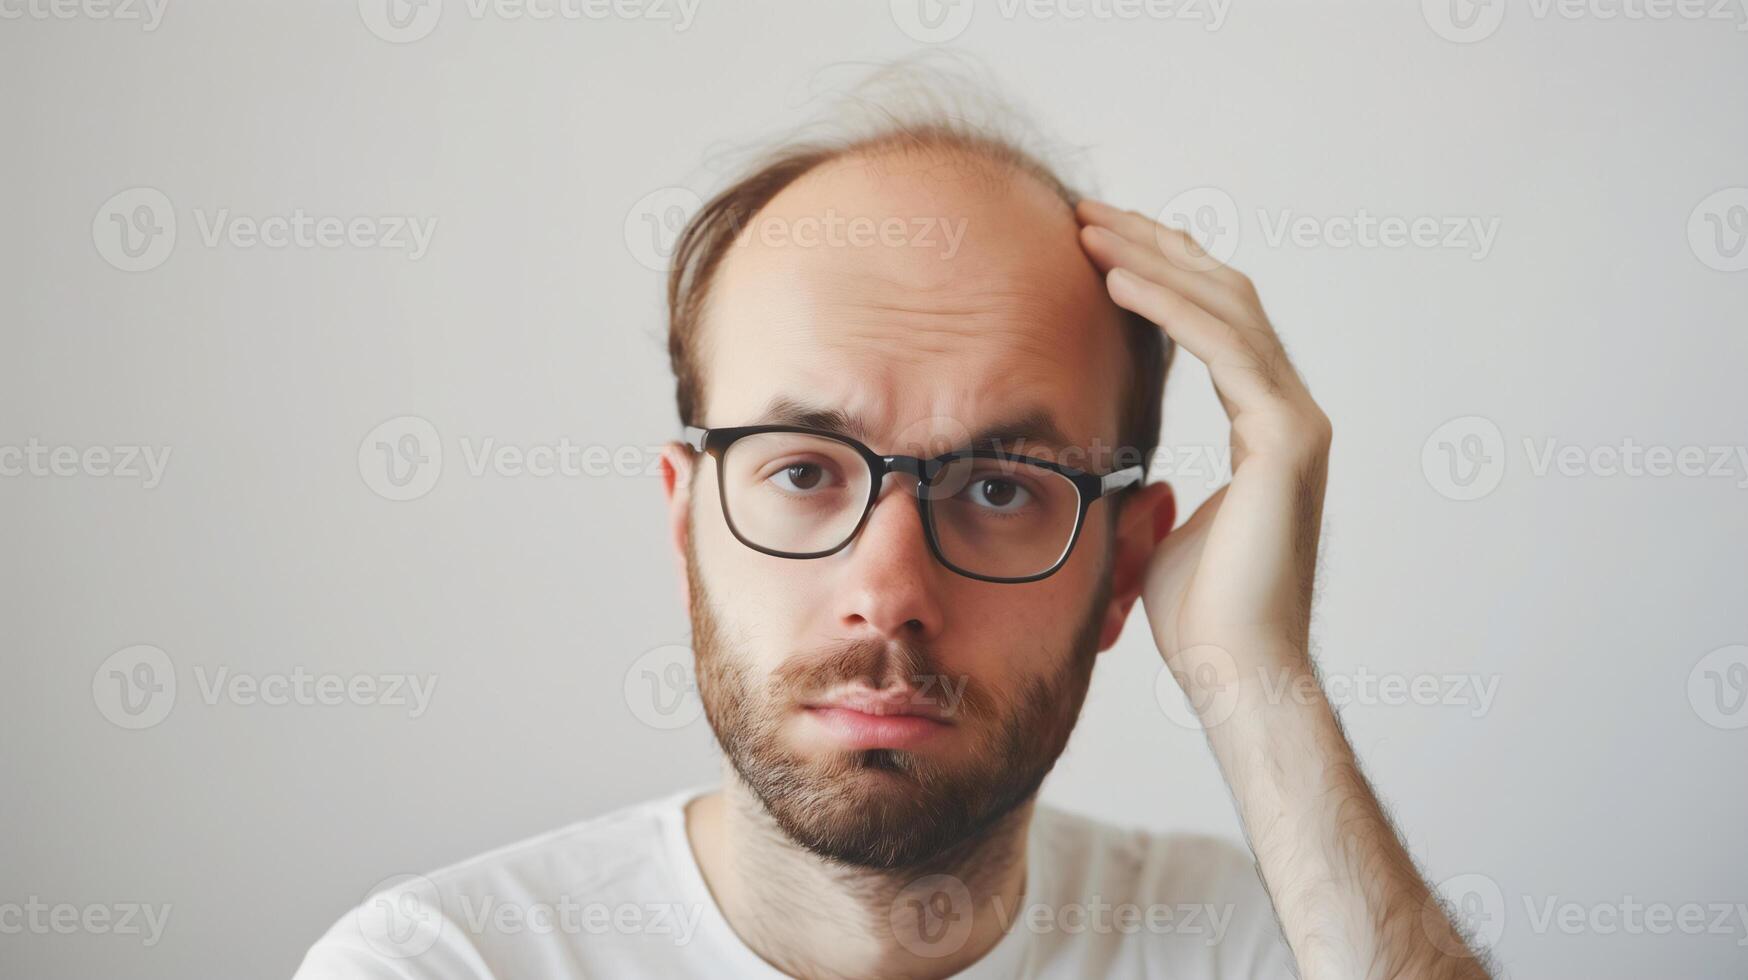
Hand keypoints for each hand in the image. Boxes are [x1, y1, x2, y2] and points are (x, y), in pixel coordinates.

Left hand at [1076, 199, 1331, 678]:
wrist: (1235, 671)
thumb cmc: (1197, 613)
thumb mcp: (1159, 520)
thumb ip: (1150, 476)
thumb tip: (1110, 462)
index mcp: (1265, 425)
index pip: (1214, 322)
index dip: (1160, 274)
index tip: (1097, 246)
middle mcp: (1289, 412)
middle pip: (1223, 295)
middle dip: (1153, 247)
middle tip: (1085, 215)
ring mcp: (1295, 422)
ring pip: (1226, 307)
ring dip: (1153, 261)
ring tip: (1088, 230)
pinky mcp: (1288, 439)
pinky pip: (1225, 349)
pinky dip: (1170, 308)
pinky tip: (1117, 280)